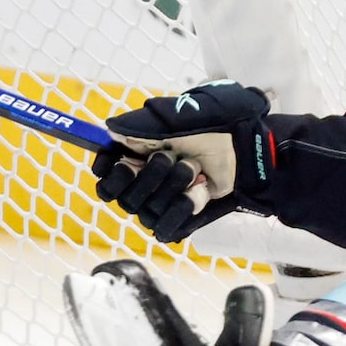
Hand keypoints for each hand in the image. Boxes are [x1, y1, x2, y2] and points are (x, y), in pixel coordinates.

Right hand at [93, 81, 273, 243]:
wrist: (240, 145)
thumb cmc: (206, 125)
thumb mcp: (168, 118)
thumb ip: (135, 127)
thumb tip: (109, 133)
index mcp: (133, 159)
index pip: (105, 181)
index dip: (111, 175)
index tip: (123, 162)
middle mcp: (142, 184)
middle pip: (125, 198)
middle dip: (151, 176)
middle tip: (171, 157)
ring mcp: (161, 202)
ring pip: (148, 212)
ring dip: (173, 186)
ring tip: (194, 167)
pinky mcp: (180, 217)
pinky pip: (167, 227)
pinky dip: (185, 206)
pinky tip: (200, 190)